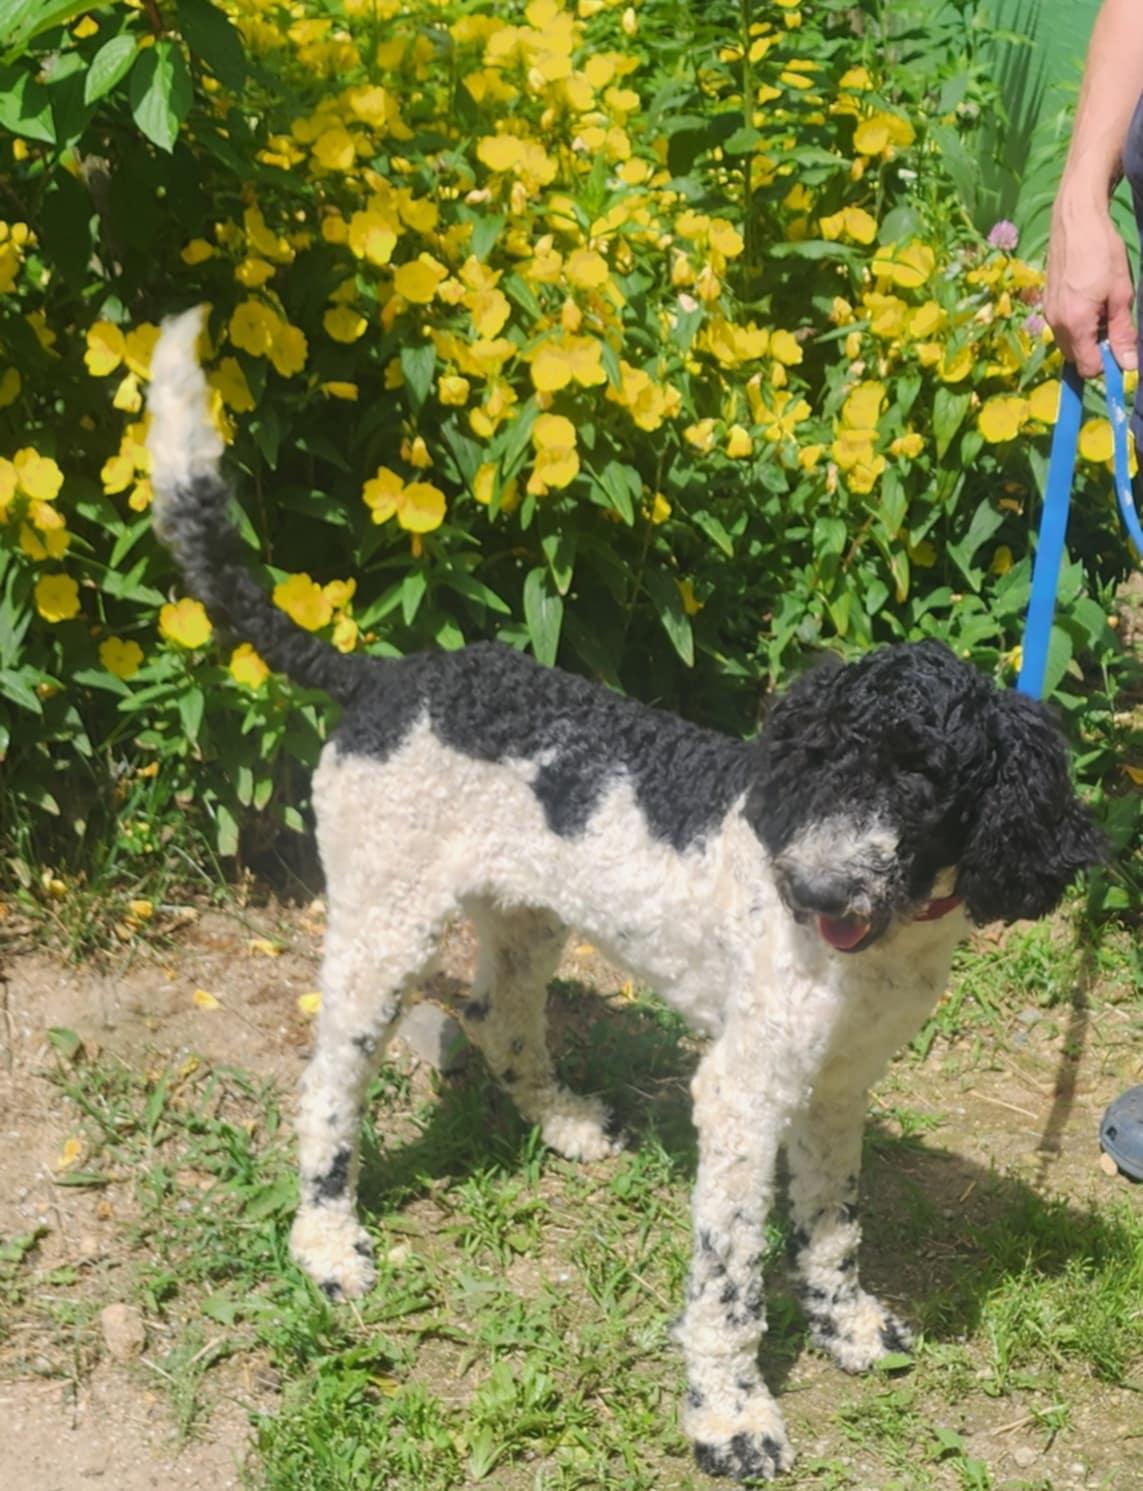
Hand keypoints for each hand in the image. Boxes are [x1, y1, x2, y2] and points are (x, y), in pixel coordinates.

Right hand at [1044, 193, 1136, 376]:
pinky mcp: (1046, 304)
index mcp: (1076, 325)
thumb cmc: (1103, 253)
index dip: (1107, 365)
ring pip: (1068, 344)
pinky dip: (1076, 326)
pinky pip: (1062, 328)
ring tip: (1101, 310)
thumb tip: (1128, 365)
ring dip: (1086, 339)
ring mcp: (1048, 315)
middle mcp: (1056, 325)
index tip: (1121, 350)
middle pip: (1075, 359)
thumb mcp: (1122, 293)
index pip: (1088, 367)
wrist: (1075, 222)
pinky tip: (1088, 301)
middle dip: (1095, 352)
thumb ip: (1123, 333)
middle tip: (1113, 327)